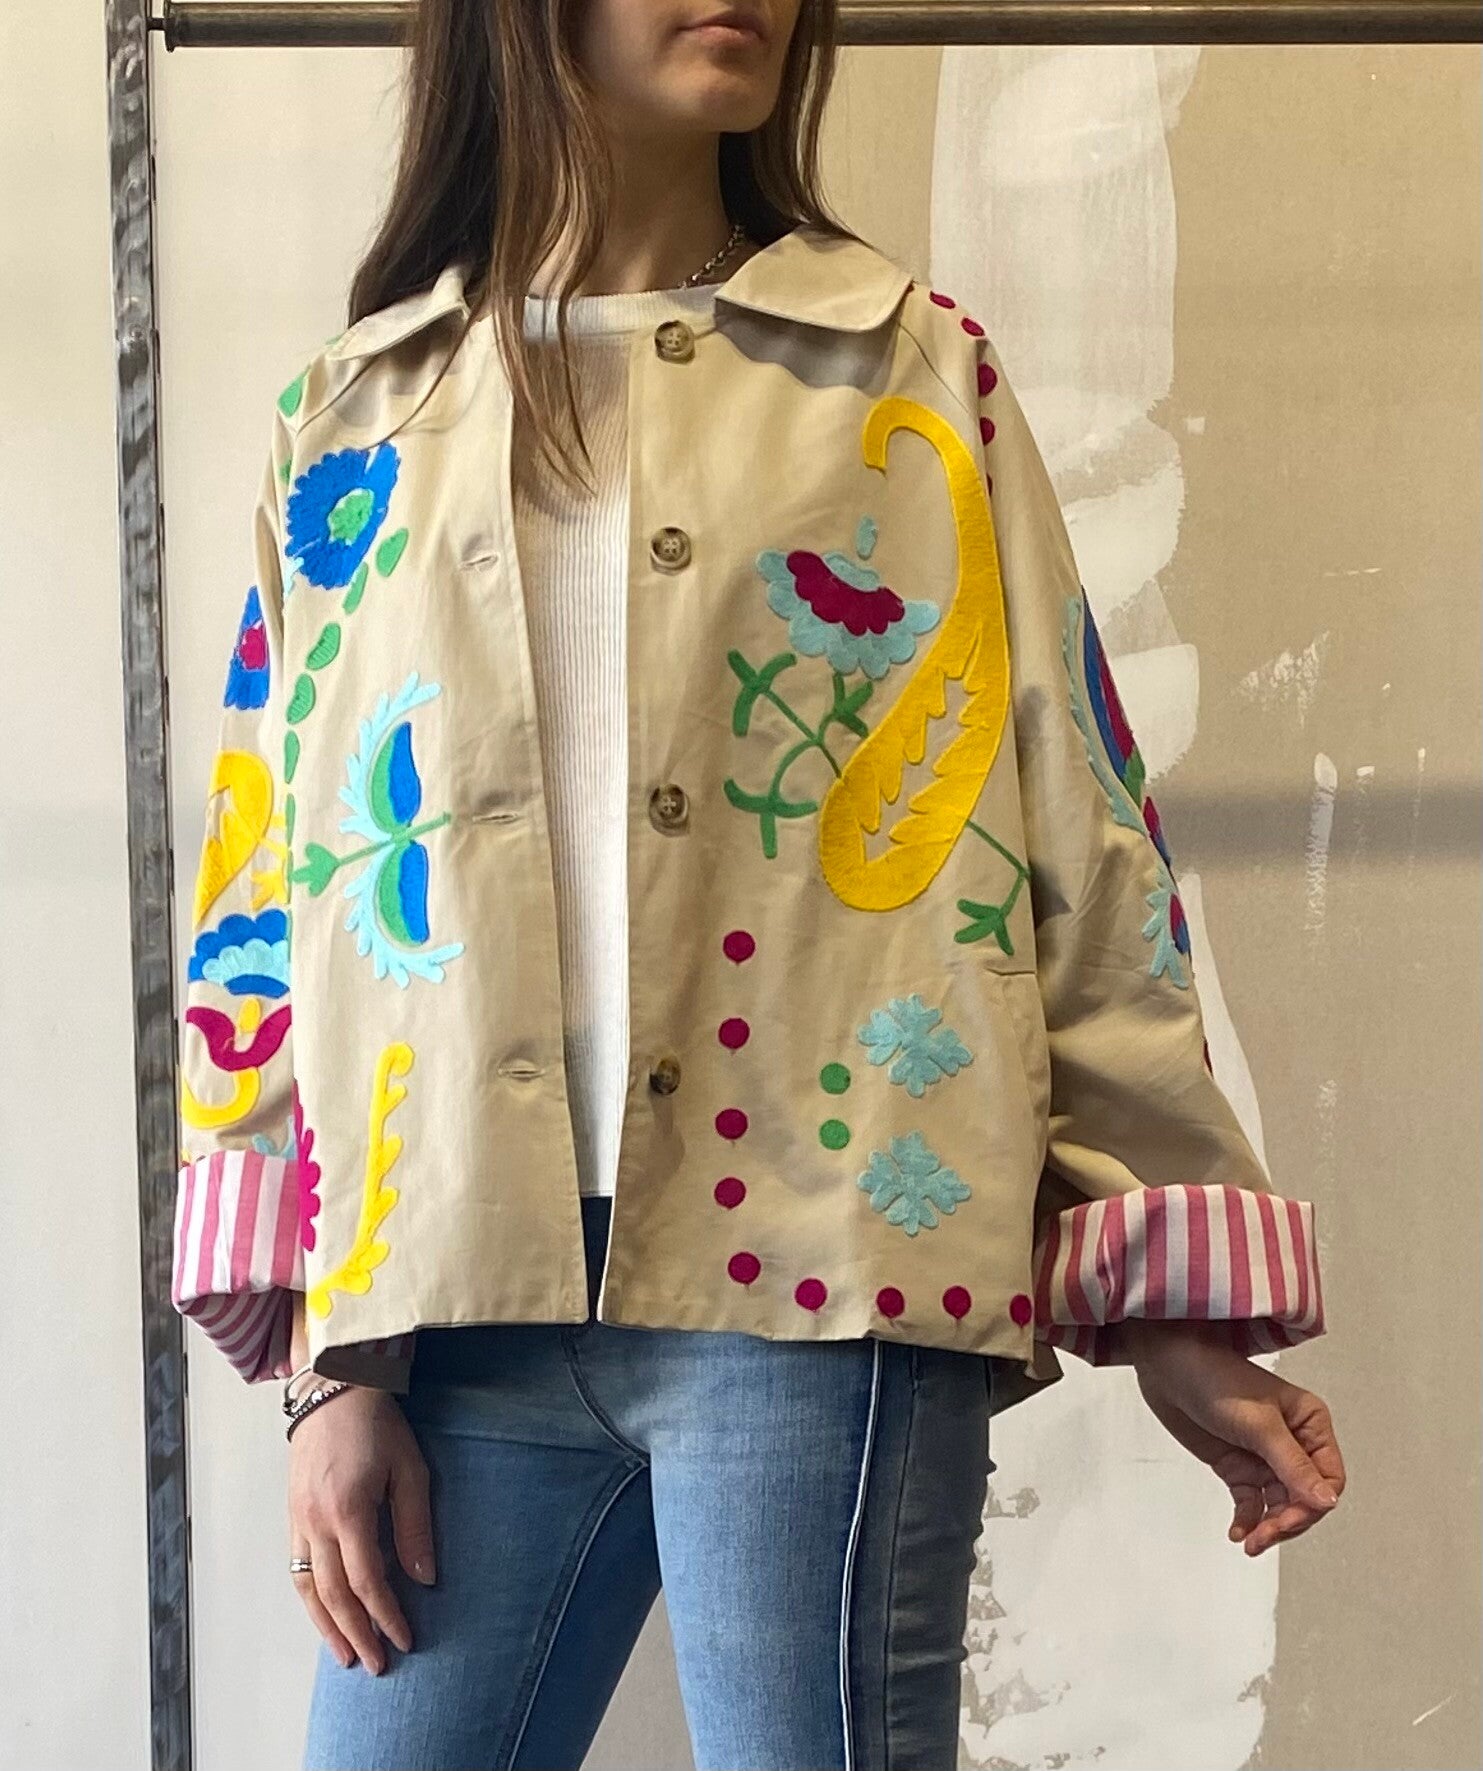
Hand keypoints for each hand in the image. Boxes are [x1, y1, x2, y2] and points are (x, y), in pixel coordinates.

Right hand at [287, 1384, 435, 1672]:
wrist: (333, 1389)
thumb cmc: (376, 1424)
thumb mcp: (409, 1468)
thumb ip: (415, 1525)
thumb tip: (424, 1578)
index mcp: (348, 1510)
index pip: (367, 1581)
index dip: (387, 1614)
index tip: (405, 1637)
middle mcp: (316, 1522)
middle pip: (333, 1595)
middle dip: (356, 1633)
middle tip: (376, 1664)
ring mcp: (298, 1520)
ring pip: (307, 1588)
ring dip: (326, 1626)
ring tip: (346, 1655)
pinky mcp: (292, 1514)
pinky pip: (296, 1568)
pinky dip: (309, 1599)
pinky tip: (323, 1615)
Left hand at [1114, 1318, 1345, 1555]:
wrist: (1167, 1366)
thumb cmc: (1215, 1377)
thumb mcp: (1259, 1424)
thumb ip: (1292, 1465)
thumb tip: (1326, 1500)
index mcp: (1310, 1423)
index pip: (1328, 1478)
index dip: (1313, 1504)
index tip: (1288, 1519)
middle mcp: (1293, 1442)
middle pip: (1305, 1498)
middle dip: (1288, 1521)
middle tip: (1264, 1536)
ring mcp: (1264, 1457)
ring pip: (1279, 1506)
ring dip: (1267, 1527)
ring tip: (1250, 1541)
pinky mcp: (1238, 1466)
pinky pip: (1252, 1503)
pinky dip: (1247, 1520)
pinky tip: (1238, 1532)